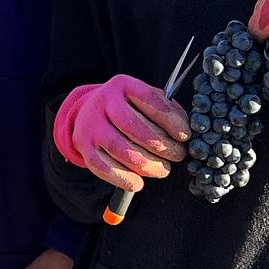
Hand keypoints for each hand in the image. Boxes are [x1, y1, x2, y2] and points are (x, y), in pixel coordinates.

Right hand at [52, 76, 188, 193]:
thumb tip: (184, 132)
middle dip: (160, 145)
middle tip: (177, 155)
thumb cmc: (129, 110)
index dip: (169, 118)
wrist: (91, 114)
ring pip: (119, 147)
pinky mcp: (83, 145)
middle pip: (132, 125)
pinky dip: (123, 178)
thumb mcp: (145, 102)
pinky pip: (102, 166)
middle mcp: (103, 101)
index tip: (184, 135)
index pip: (148, 98)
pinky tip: (139, 183)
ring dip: (146, 164)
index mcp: (122, 85)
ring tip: (163, 170)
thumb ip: (166, 111)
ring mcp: (90, 124)